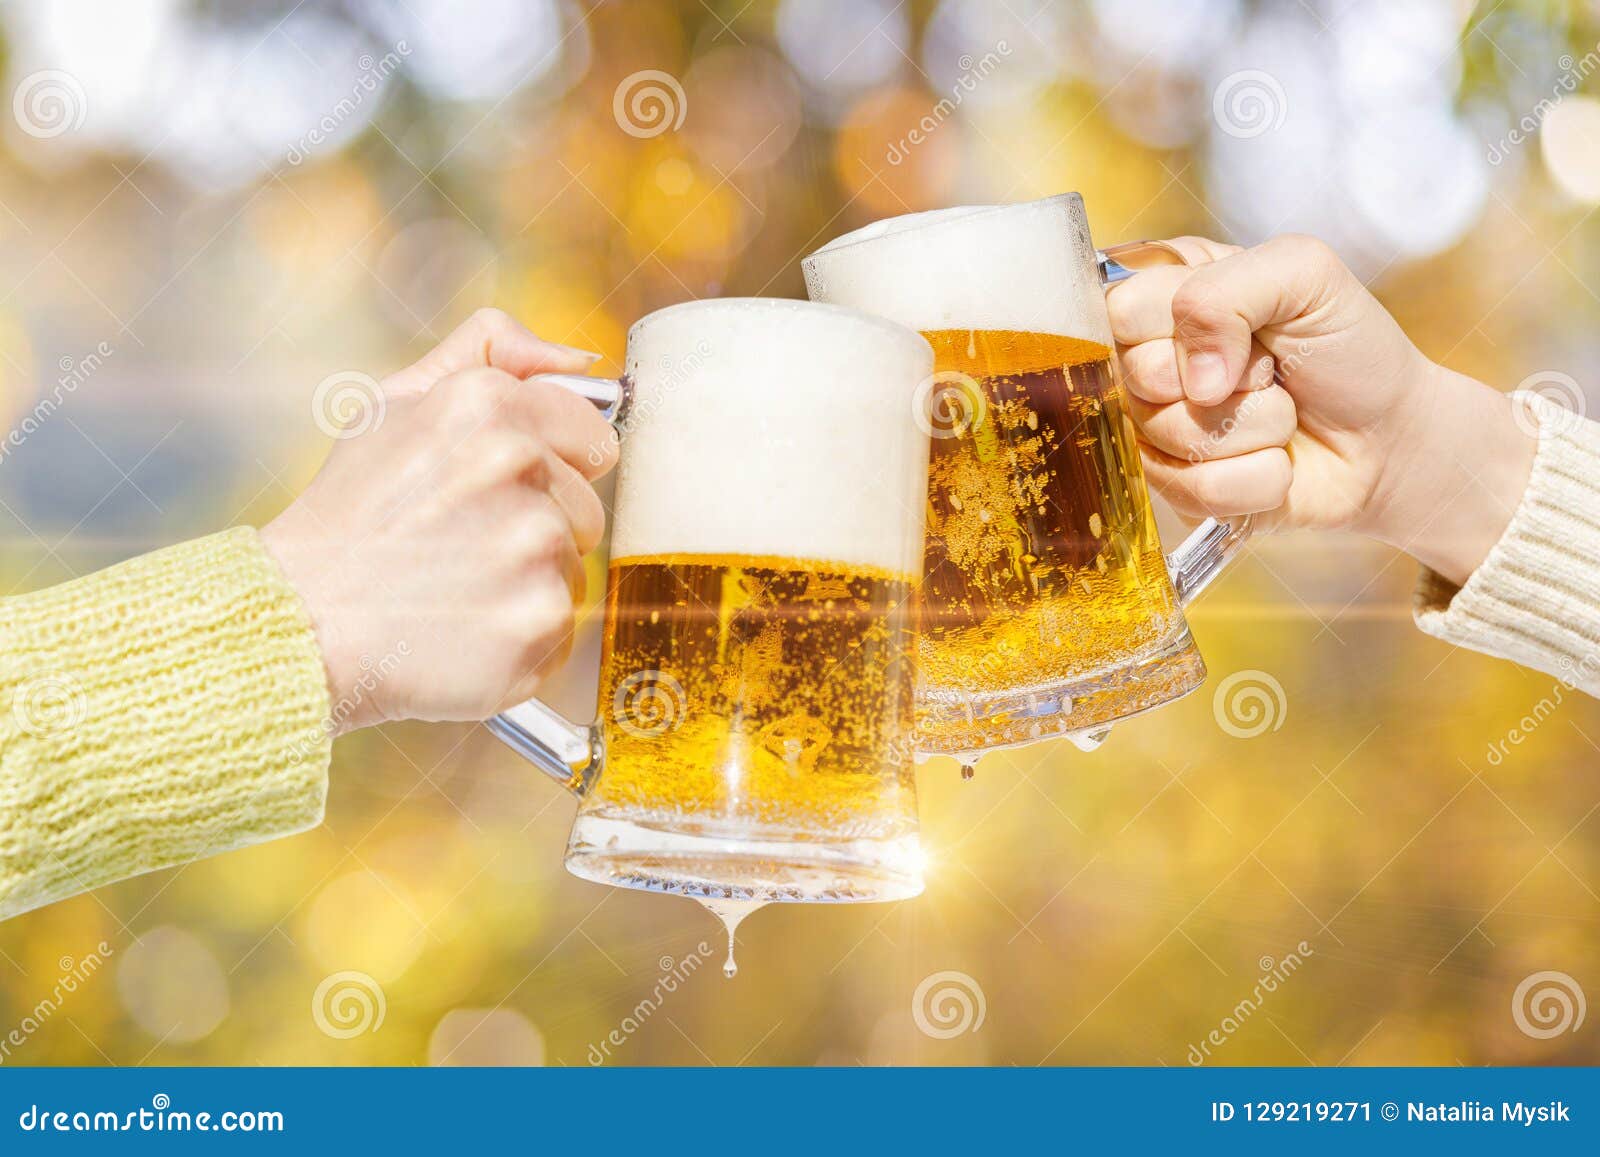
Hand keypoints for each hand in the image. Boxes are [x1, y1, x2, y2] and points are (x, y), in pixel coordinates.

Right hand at [261, 309, 618, 732]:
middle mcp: (517, 464)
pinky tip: (466, 632)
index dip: (552, 467)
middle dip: (539, 527)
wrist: (300, 621)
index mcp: (487, 402)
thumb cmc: (352, 514)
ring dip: (530, 582)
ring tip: (458, 589)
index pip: (592, 436)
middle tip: (462, 546)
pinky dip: (523, 637)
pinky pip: (565, 627)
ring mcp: (535, 545)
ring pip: (574, 567)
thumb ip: (487, 350)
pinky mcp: (540, 618)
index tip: (498, 492)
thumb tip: (580, 361)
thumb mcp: (395, 404)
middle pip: (587, 508)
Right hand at [1106, 234, 1536, 584]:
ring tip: (1279, 417)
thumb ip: (1231, 288)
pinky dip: (1257, 477)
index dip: (1179, 326)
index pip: (1120, 308)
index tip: (1239, 329)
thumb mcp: (1307, 276)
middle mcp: (1146, 361)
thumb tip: (1193, 379)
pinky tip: (1276, 463)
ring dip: (1252, 429)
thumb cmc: (1349, 349)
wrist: (1389, 437)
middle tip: (1268, 373)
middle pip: (1138, 377)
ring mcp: (1154, 430)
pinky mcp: (1175, 490)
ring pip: (1169, 436)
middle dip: (1228, 379)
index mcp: (1165, 294)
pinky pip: (1195, 490)